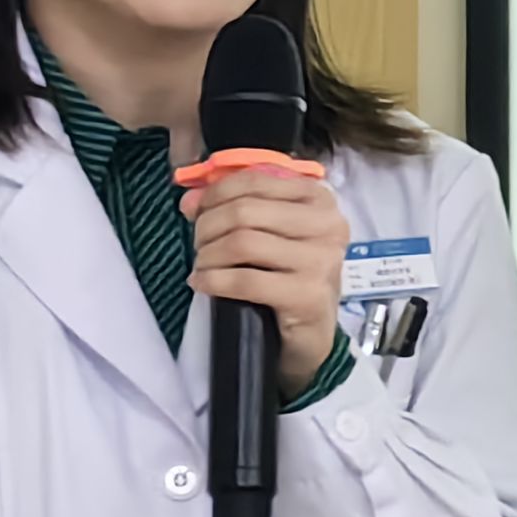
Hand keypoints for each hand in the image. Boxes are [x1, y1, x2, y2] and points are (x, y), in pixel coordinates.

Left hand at [181, 170, 349, 400]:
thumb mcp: (268, 233)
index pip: (255, 180)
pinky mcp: (308, 296)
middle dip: (207, 227)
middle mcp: (327, 225)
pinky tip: (202, 284)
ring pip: (242, 242)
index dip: (214, 193)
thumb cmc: (288, 277)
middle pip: (245, 210)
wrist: (311, 336)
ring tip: (201, 266)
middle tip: (198, 247)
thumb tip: (189, 200)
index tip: (192, 210)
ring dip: (208, 255)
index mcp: (318, 199)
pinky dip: (214, 280)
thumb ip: (234, 207)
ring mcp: (320, 261)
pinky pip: (245, 280)